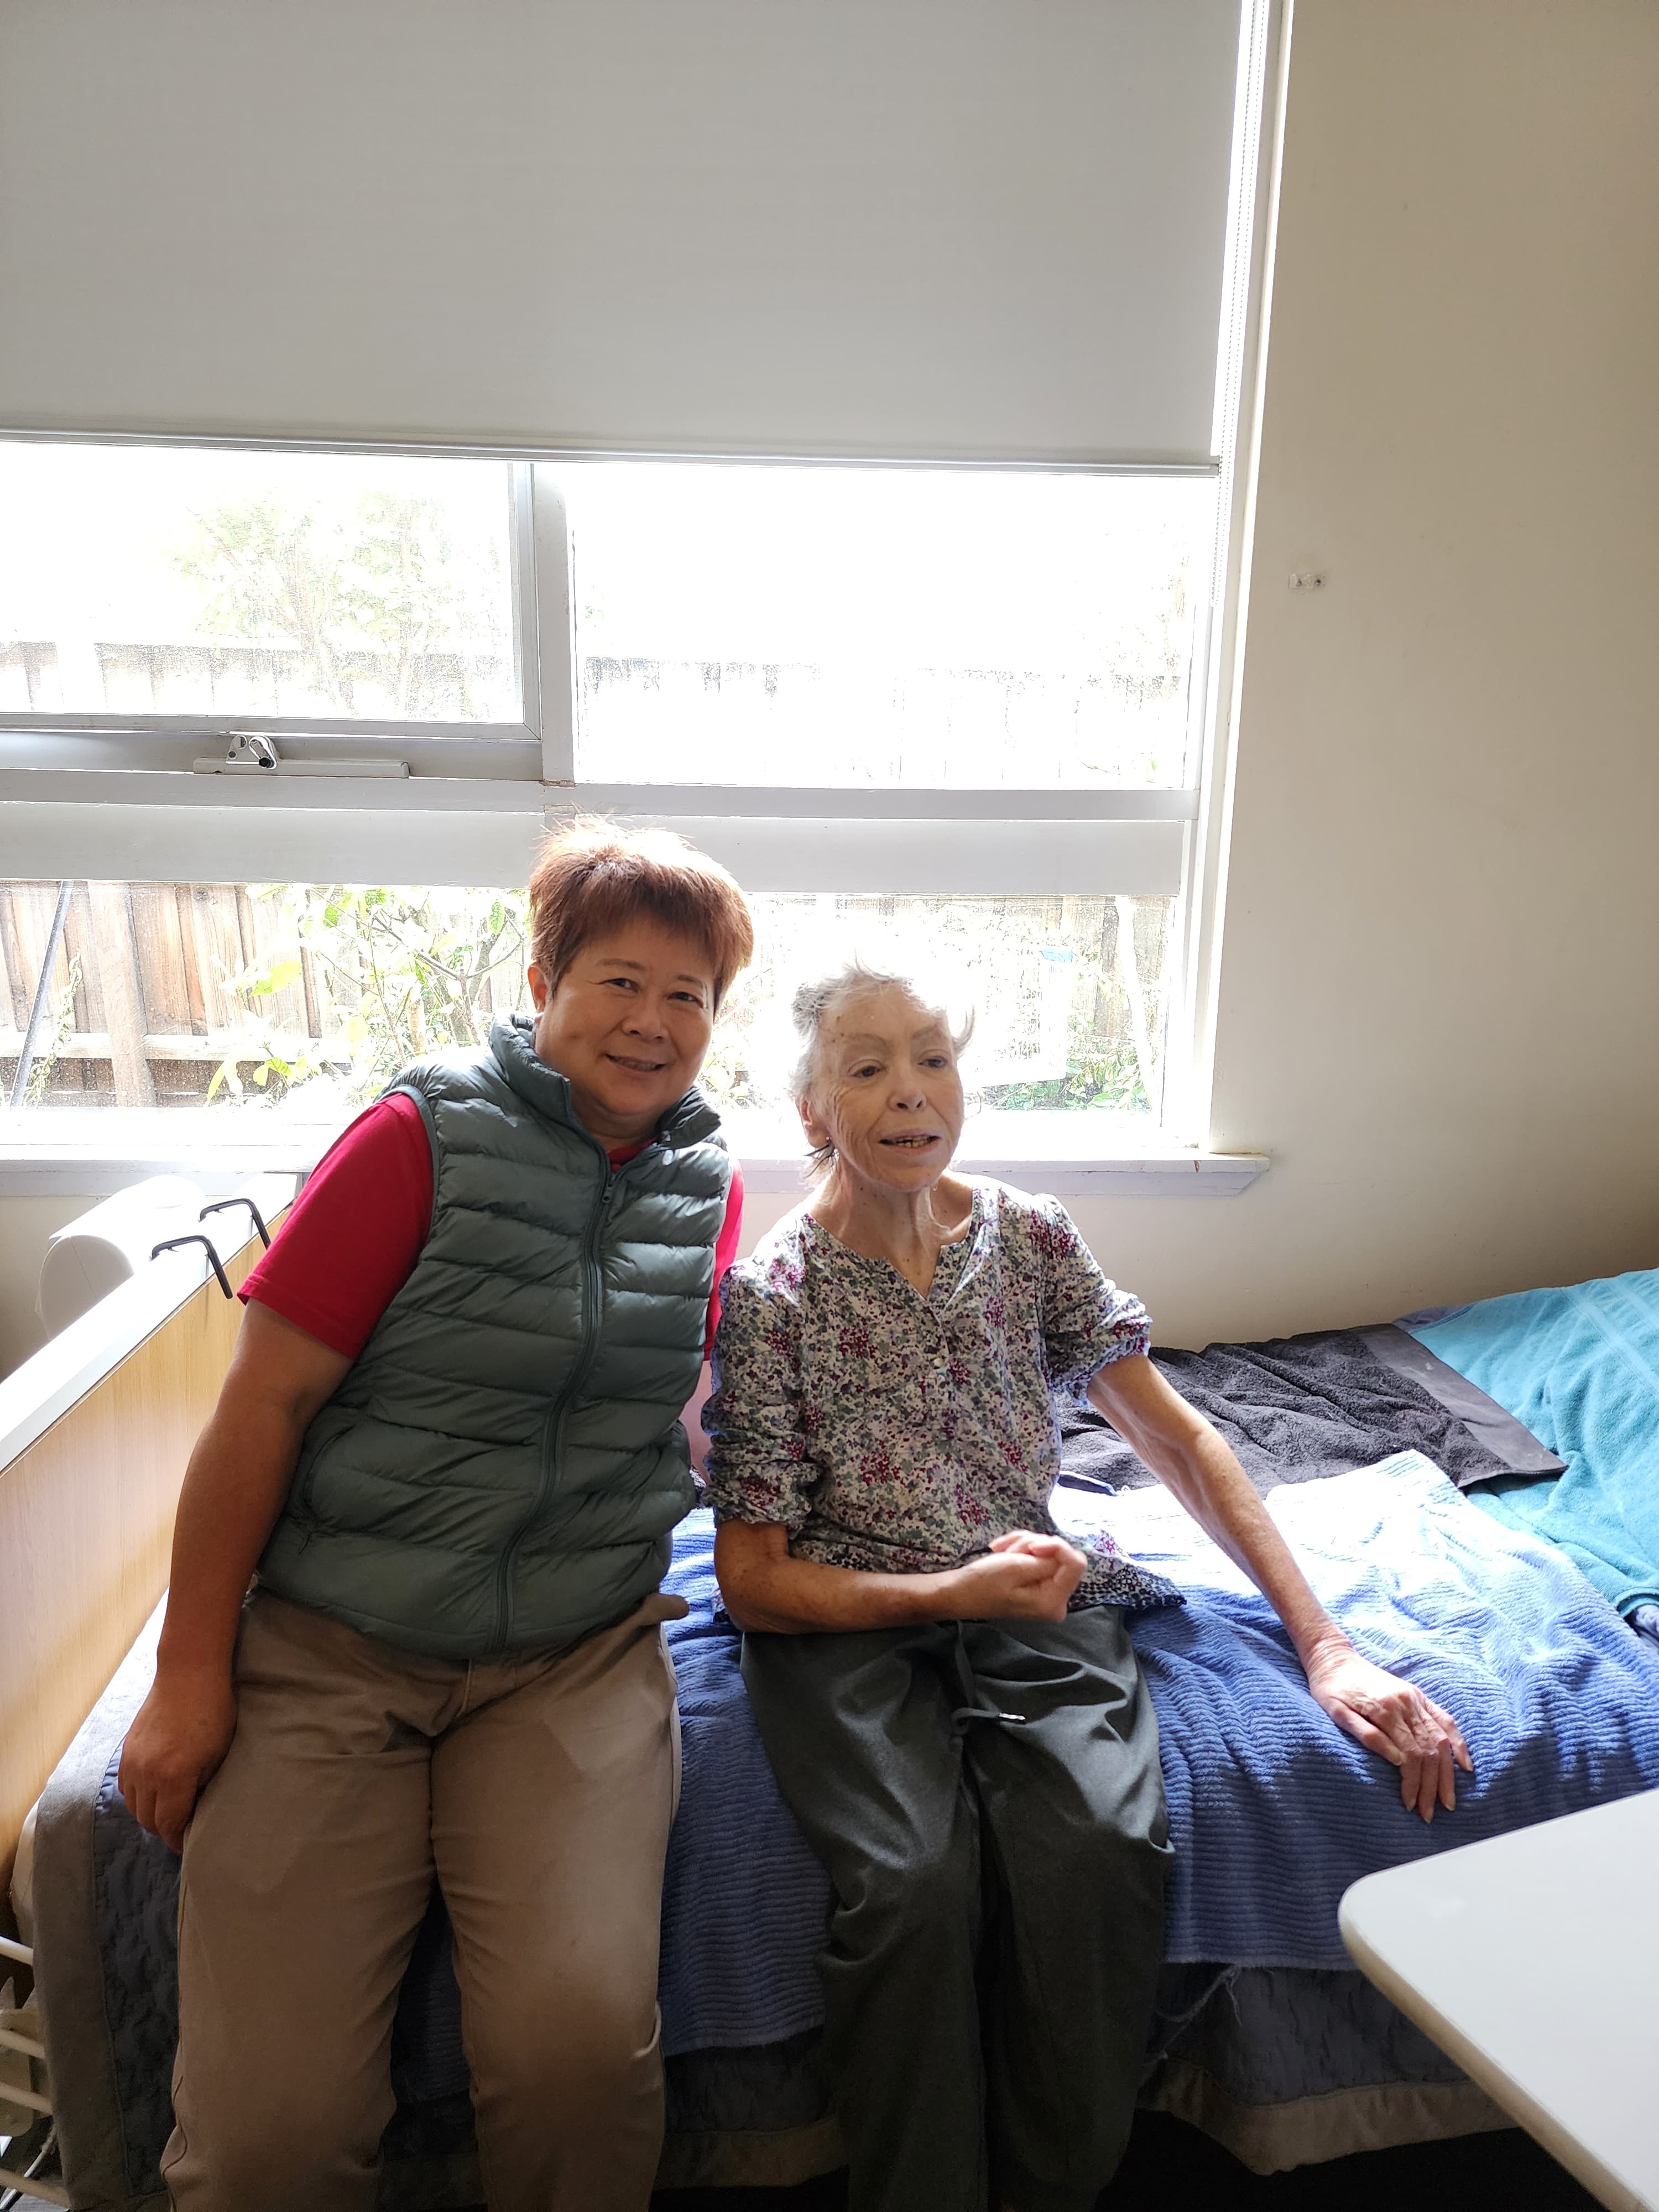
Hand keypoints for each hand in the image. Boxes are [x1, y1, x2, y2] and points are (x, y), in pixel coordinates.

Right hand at [118, 1667, 238, 1852]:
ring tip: (168, 1815)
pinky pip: (126, 1788)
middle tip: (181, 1832)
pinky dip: (138, 1798)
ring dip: (149, 1816)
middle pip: (149, 1820)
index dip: (179, 1840)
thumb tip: (195, 1809)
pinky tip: (153, 1795)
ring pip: (134, 1806)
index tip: (189, 1845)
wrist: (188, 1674)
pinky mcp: (126, 1751)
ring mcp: (132, 1762)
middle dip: (165, 1831)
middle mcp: (147, 1774)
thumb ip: (203, 1786)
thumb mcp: (218, 1754)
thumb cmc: (213, 1712)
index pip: (170, 1824)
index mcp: (174, 1778)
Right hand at [945, 1532, 1087, 1621]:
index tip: (1032, 1546)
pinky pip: (1039, 1556)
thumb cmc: (983, 1583)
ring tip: (1001, 1550)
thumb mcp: (1016, 1567)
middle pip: (1061, 1555)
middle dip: (1035, 1544)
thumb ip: (1047, 1560)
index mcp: (1053, 1602)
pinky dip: (1021, 1548)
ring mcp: (1048, 1592)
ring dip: (1024, 1544)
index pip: (1075, 1563)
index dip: (1056, 1546)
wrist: (960, 1592)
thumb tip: (1064, 1551)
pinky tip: (1002, 1551)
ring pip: (1048, 1550)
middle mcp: (1057, 1600)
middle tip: (1009, 1549)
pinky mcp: (1039, 1583)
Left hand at [1303, 1639, 1473, 1820]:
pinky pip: (1445, 1720)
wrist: (1334, 1658)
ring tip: (1447, 1800)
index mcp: (1386, 1710)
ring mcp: (1415, 1699)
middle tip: (1429, 1814)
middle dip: (1432, 1786)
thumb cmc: (1330, 1689)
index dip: (1413, 1783)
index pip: (1410, 1755)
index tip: (1411, 1806)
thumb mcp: (1336, 1713)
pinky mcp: (1418, 1696)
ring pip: (1441, 1740)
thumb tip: (1397, 1761)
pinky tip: (1464, 1765)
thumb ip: (1367, 1735)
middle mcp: (1406, 1704)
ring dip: (1446, 1773)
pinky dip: (1458, 1743)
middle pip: (1429, 1751)